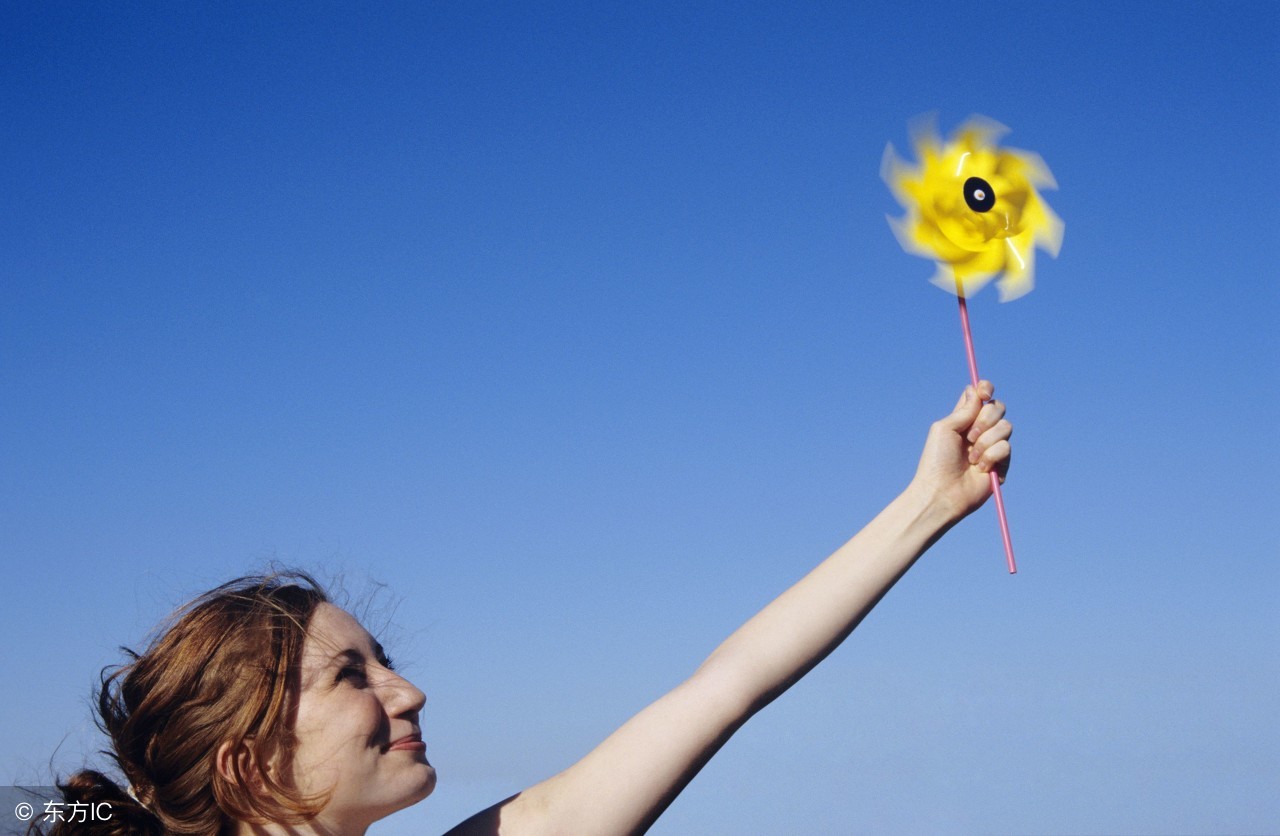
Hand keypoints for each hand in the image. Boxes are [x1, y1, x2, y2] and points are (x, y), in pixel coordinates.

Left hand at [909, 381, 1011, 521]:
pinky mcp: (1002, 464)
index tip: (984, 394)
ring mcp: (992, 446)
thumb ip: (964, 410)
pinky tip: (980, 468)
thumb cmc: (936, 460)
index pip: (981, 396)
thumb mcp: (945, 428)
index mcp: (964, 419)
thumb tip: (976, 391)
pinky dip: (991, 456)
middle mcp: (980, 430)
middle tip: (969, 436)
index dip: (985, 389)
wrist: (942, 491)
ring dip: (986, 442)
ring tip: (971, 458)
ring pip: (1006, 427)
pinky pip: (1006, 448)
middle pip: (998, 407)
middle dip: (985, 419)